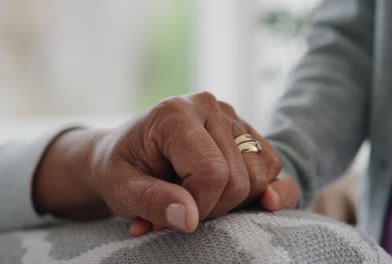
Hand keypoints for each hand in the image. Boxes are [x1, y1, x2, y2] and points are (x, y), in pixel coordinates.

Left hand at [33, 92, 283, 234]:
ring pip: (262, 176)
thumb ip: (153, 202)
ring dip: (233, 201)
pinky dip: (254, 190)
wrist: (123, 154)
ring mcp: (231, 116)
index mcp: (176, 113)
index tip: (176, 217)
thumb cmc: (120, 170)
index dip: (200, 208)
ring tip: (196, 198)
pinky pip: (271, 166)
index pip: (212, 173)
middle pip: (241, 179)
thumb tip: (189, 219)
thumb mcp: (122, 190)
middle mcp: (210, 106)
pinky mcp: (245, 130)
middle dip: (214, 208)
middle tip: (182, 208)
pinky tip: (223, 193)